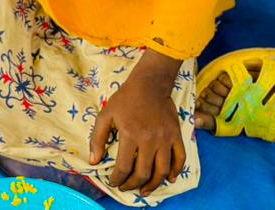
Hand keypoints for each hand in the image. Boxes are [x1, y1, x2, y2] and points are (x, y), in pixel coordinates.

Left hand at [89, 63, 185, 197]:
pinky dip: (175, 172)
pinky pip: (180, 159)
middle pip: (143, 172)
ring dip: (153, 184)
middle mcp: (149, 139)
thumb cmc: (125, 99)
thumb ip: (98, 138)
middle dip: (132, 185)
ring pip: (162, 171)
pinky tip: (168, 179)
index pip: (123, 166)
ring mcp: (165, 139)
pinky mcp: (176, 136)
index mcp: (130, 134)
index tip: (113, 182)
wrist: (150, 84)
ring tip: (144, 190)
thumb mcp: (106, 115)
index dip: (117, 178)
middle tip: (126, 187)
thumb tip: (94, 161)